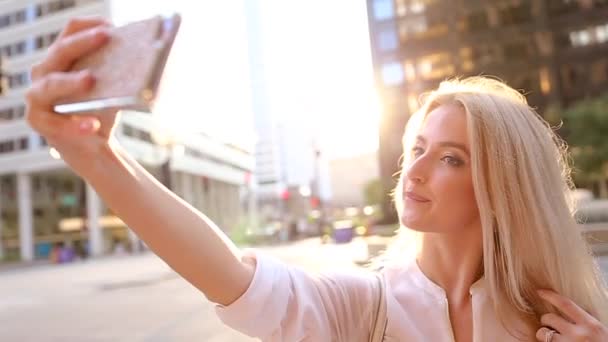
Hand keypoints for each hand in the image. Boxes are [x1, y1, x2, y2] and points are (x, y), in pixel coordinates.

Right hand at [25, 17, 118, 175]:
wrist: (93, 145)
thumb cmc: (100, 111)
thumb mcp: (111, 89)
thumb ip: (118, 74)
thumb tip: (146, 62)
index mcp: (62, 58)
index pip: (71, 31)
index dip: (89, 26)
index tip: (111, 26)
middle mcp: (45, 71)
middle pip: (61, 52)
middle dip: (82, 43)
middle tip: (104, 37)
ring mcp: (37, 95)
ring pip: (51, 84)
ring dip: (71, 82)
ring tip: (90, 80)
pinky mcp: (38, 121)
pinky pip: (55, 121)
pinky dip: (75, 124)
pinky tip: (93, 125)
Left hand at [536, 289, 607, 340]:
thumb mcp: (600, 331)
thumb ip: (586, 321)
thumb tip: (570, 308)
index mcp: (591, 325)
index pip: (565, 304)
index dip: (550, 295)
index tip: (540, 291)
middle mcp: (579, 335)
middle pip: (549, 318)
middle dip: (547, 320)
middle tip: (552, 326)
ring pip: (543, 333)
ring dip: (544, 334)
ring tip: (553, 338)